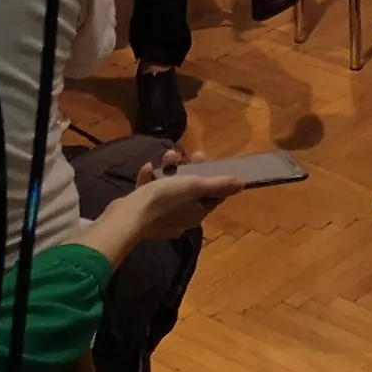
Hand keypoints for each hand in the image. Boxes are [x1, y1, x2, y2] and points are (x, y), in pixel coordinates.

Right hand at [82, 153, 247, 264]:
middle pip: (189, 190)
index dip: (209, 175)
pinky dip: (150, 180)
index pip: (211, 194)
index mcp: (196, 214)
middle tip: (181, 154)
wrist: (128, 217)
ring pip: (169, 189)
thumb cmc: (165, 200)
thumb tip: (242, 183)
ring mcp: (161, 218)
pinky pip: (150, 193)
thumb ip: (218, 184)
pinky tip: (146, 169)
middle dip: (186, 169)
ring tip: (164, 157)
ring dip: (167, 171)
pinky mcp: (143, 214)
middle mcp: (182, 218)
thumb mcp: (194, 186)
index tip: (202, 158)